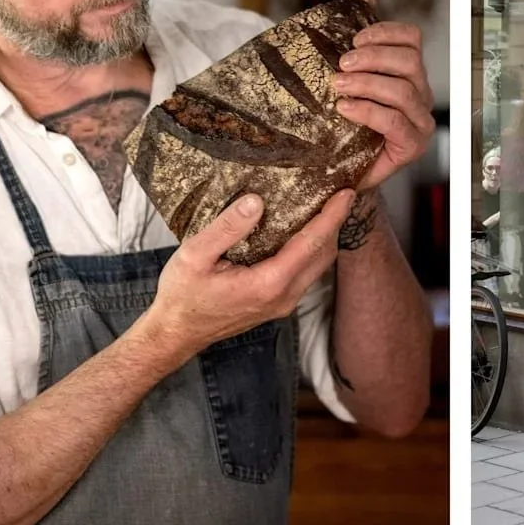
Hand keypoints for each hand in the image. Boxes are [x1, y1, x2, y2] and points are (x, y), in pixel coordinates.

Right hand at [144, 190, 354, 364]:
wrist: (176, 333)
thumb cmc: (182, 295)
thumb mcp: (195, 255)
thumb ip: (227, 227)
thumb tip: (257, 201)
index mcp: (268, 283)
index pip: (311, 244)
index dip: (332, 216)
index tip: (347, 193)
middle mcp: (283, 296)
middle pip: (323, 255)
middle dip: (335, 223)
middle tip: (339, 191)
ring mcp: (282, 303)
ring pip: (317, 266)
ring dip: (325, 236)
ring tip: (325, 205)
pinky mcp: (276, 303)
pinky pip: (304, 272)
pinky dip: (311, 249)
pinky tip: (301, 230)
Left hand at [332, 5, 434, 189]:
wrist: (340, 167)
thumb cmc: (343, 119)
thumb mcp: (345, 76)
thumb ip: (354, 42)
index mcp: (408, 71)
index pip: (411, 38)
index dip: (385, 32)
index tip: (354, 39)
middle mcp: (420, 94)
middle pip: (409, 61)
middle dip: (373, 58)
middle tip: (341, 63)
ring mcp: (419, 122)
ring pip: (402, 90)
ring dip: (366, 83)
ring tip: (338, 85)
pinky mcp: (411, 146)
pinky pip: (394, 121)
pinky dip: (367, 111)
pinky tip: (345, 108)